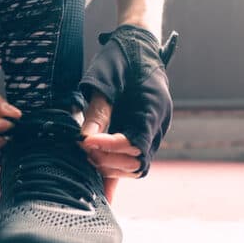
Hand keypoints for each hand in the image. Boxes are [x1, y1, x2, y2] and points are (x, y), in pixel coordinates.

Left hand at [79, 25, 177, 192]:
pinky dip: (118, 178)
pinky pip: (132, 162)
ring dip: (111, 167)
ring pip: (136, 166)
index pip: (135, 142)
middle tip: (83, 150)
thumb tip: (85, 140)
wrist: (138, 44)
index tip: (86, 143)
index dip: (109, 147)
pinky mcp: (144, 134)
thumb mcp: (105, 80)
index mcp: (154, 107)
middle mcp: (160, 124)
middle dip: (108, 160)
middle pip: (137, 160)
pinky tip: (104, 198)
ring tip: (88, 156)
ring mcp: (155, 131)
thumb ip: (98, 112)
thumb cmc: (121, 57)